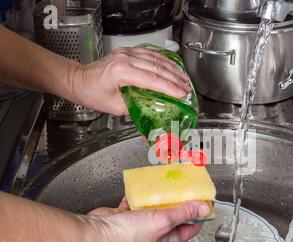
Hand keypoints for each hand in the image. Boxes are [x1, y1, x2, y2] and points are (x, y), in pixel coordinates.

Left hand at [71, 47, 191, 115]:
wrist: (78, 80)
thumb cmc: (92, 93)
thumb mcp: (115, 107)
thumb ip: (137, 108)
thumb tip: (154, 112)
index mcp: (121, 72)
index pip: (152, 80)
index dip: (170, 88)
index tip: (181, 94)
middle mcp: (125, 58)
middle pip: (157, 68)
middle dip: (175, 79)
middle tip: (187, 88)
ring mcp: (126, 53)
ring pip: (156, 59)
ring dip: (172, 69)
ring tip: (184, 78)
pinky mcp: (127, 52)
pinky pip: (150, 53)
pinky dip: (163, 60)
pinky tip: (172, 66)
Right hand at [85, 198, 209, 241]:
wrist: (102, 230)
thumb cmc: (130, 233)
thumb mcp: (164, 221)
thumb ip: (184, 213)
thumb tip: (204, 209)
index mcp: (167, 239)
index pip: (190, 228)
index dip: (199, 215)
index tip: (204, 201)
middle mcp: (156, 234)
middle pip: (174, 217)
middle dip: (180, 203)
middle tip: (186, 189)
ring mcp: (141, 225)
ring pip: (156, 209)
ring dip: (162, 198)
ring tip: (168, 186)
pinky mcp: (128, 216)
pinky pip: (139, 203)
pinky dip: (142, 196)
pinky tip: (144, 188)